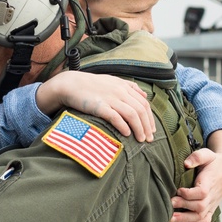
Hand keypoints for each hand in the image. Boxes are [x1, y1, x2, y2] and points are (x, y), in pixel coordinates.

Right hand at [37, 71, 154, 141]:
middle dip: (147, 126)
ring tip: (141, 140)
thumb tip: (144, 94)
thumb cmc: (91, 85)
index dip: (150, 118)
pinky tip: (127, 134)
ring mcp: (110, 99)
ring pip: (132, 114)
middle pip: (140, 110)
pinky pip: (116, 117)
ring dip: (139, 129)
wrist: (70, 84)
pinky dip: (123, 126)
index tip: (151, 130)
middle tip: (149, 139)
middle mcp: (120, 92)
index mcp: (124, 87)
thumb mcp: (112, 81)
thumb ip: (129, 86)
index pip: (144, 103)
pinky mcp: (99, 106)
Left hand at [170, 147, 221, 221]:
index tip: (179, 190)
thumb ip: (197, 157)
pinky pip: (206, 220)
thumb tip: (186, 164)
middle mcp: (213, 194)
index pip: (202, 192)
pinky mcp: (212, 208)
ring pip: (201, 216)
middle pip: (200, 206)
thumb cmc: (214, 161)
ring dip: (185, 218)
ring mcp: (213, 203)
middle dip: (183, 206)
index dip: (189, 193)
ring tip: (170, 218)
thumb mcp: (207, 154)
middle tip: (169, 202)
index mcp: (211, 181)